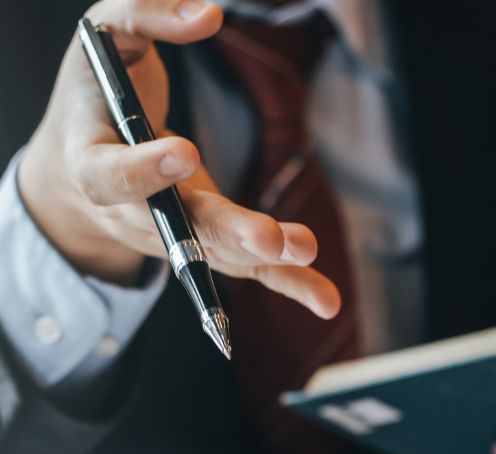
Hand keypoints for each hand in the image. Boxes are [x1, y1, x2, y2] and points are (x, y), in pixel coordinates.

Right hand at [18, 1, 338, 316]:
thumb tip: (208, 14)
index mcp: (92, 162)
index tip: (183, 154)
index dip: (144, 171)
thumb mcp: (106, 37)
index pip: (112, 175)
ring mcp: (178, 237)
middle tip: (265, 237)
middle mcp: (135, 214)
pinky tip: (327, 301)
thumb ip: (146, 15)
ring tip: (304, 248)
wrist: (86, 163)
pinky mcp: (213, 246)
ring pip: (222, 253)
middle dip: (226, 232)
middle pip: (182, 230)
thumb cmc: (98, 95)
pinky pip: (253, 271)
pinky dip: (292, 284)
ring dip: (266, 257)